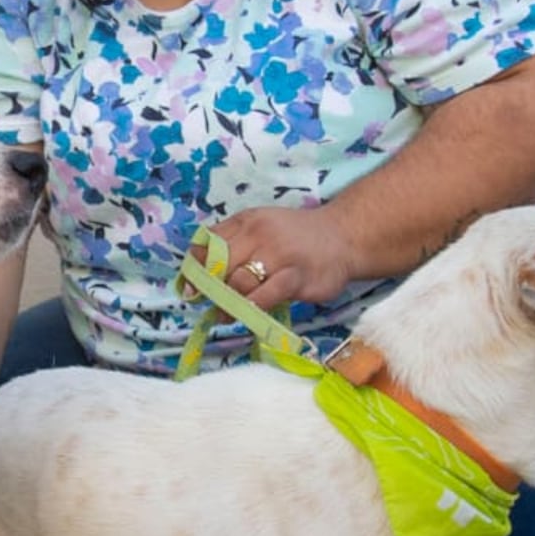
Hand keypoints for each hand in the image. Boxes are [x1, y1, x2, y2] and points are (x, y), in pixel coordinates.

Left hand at [192, 205, 358, 314]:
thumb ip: (230, 243)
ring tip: (228, 312)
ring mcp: (280, 256)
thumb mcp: (260, 227)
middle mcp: (261, 234)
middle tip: (212, 302)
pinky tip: (250, 314)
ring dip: (229, 303)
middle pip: (220, 267)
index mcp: (247, 221)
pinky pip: (265, 298)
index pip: (208, 245)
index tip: (191, 287)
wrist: (343, 237)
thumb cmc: (295, 237)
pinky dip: (252, 309)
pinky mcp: (297, 278)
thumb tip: (195, 274)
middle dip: (211, 289)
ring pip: (239, 284)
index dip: (195, 269)